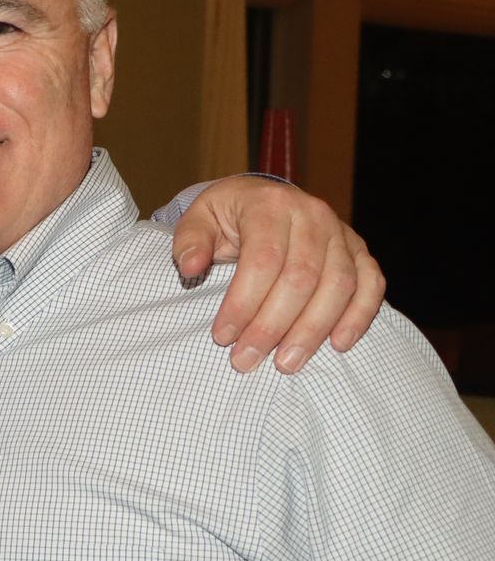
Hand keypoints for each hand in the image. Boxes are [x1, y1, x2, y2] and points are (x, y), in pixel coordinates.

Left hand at [169, 176, 383, 374]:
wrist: (262, 197)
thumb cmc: (228, 215)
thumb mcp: (199, 219)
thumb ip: (190, 241)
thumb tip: (189, 267)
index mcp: (270, 205)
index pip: (262, 261)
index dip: (243, 303)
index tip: (222, 337)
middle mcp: (312, 216)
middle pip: (301, 278)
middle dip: (272, 327)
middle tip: (246, 361)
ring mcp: (341, 233)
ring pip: (338, 286)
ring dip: (312, 330)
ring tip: (286, 363)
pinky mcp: (359, 250)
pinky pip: (370, 284)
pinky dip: (359, 315)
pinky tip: (338, 344)